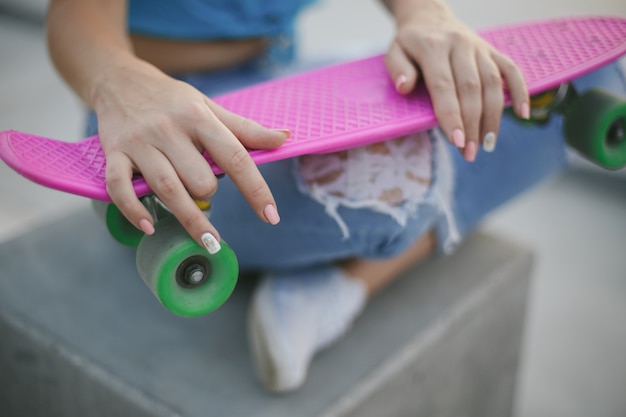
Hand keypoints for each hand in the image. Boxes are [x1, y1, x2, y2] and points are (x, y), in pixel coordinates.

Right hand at [92, 60, 286, 248]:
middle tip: (207, 192)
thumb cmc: (172, 99)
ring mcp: (140, 142)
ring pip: (167, 188)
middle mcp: (169, 129)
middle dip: (209, 193)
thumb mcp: (209, 107)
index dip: (256, 190)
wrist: (120, 79)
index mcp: (199, 117)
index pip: (236, 158)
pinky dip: (133, 211)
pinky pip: (120, 188)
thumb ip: (245, 128)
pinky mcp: (114, 153)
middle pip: (200, 179)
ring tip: (208, 240)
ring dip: (189, 218)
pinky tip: (149, 227)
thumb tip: (284, 138)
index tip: (270, 216)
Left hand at [384, 0, 529, 159]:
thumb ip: (397, 68)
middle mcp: (460, 45)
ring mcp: (479, 48)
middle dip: (472, 124)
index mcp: (433, 47)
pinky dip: (520, 91)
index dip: (451, 115)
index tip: (456, 141)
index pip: (444, 85)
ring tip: (488, 144)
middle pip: (471, 88)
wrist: (430, 16)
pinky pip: (511, 70)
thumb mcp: (394, 51)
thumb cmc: (410, 43)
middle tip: (470, 153)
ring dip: (493, 116)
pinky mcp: (493, 50)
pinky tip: (523, 114)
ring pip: (493, 83)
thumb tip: (404, 88)